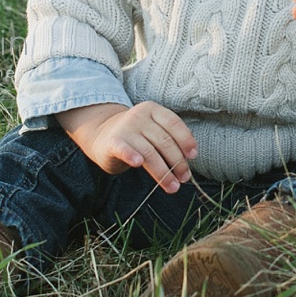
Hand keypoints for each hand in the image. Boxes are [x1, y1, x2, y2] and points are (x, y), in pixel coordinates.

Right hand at [57, 101, 197, 192]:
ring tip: (172, 186)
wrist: (102, 134)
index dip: (185, 140)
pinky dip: (131, 155)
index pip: (174, 123)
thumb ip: (169, 138)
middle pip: (164, 141)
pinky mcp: (112, 143)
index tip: (193, 156)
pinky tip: (138, 164)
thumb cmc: (136, 135)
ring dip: (163, 172)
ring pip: (149, 152)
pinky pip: (123, 149)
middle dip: (177, 162)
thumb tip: (189, 158)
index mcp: (153, 110)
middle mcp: (139, 116)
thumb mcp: (153, 130)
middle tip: (184, 178)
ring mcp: (125, 129)